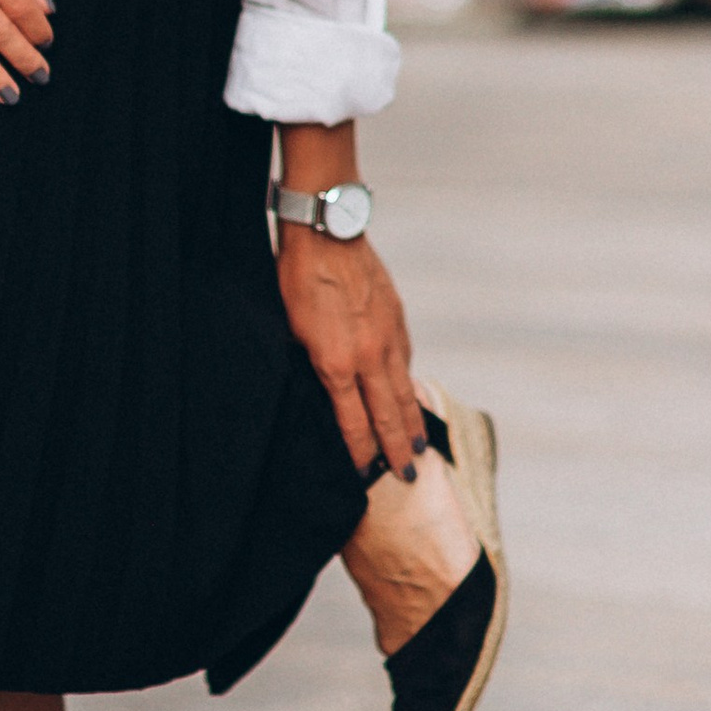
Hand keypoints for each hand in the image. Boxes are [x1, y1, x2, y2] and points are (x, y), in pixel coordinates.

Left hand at [277, 225, 422, 477]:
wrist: (327, 232)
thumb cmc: (296, 279)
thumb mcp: (290, 331)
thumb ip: (310, 365)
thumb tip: (321, 393)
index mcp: (336, 365)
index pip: (353, 423)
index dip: (361, 451)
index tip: (366, 472)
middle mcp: (368, 356)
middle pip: (388, 415)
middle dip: (398, 449)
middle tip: (408, 477)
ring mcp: (387, 336)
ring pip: (403, 390)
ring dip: (412, 422)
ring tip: (419, 447)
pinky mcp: (396, 317)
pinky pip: (404, 360)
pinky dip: (407, 384)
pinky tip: (408, 395)